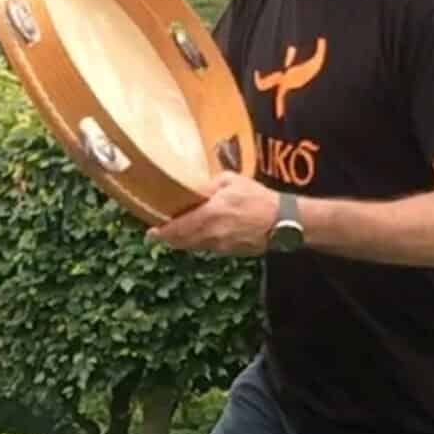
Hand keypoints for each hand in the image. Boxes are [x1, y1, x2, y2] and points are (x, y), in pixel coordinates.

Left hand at [145, 171, 278, 255]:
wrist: (283, 222)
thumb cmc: (258, 198)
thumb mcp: (230, 181)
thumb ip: (208, 186)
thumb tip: (191, 190)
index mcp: (211, 214)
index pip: (179, 228)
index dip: (162, 232)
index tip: (150, 233)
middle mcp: (213, 234)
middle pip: (182, 241)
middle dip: (168, 238)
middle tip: (157, 234)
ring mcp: (221, 246)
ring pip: (194, 246)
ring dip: (182, 241)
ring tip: (173, 233)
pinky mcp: (230, 252)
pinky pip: (207, 248)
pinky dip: (198, 242)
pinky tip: (197, 234)